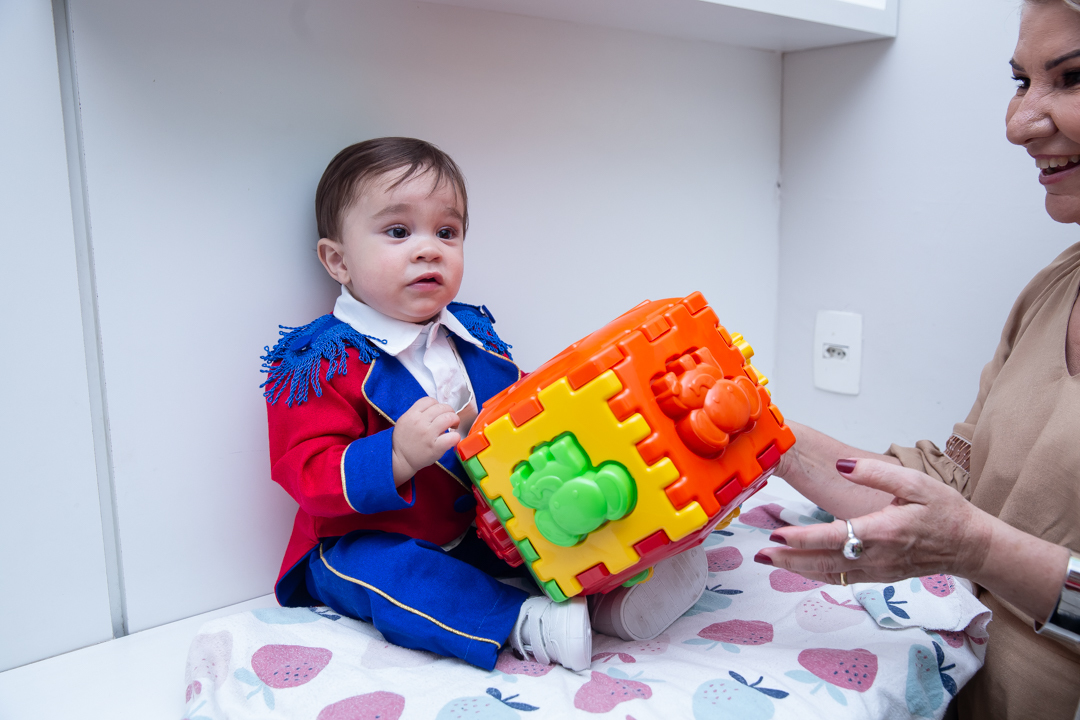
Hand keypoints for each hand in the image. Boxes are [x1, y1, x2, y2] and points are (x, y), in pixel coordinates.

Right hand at [391, 397, 460, 485]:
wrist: (400, 460)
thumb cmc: (403, 441)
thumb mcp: (404, 421)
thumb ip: (417, 413)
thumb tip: (434, 409)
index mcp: (412, 414)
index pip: (430, 400)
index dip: (437, 405)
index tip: (438, 412)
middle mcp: (420, 422)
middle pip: (442, 407)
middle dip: (449, 411)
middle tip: (450, 419)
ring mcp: (428, 434)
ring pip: (449, 418)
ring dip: (455, 420)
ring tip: (454, 426)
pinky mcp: (435, 447)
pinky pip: (452, 437)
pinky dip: (456, 437)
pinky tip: (452, 439)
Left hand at [756, 458, 992, 584]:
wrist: (969, 545)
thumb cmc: (944, 511)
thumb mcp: (915, 482)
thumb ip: (876, 472)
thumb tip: (843, 465)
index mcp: (883, 532)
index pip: (834, 537)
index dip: (804, 539)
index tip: (778, 536)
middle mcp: (877, 556)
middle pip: (824, 563)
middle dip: (789, 560)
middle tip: (761, 554)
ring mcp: (877, 571)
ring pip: (830, 574)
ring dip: (798, 570)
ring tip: (770, 561)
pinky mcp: (879, 576)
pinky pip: (842, 578)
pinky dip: (817, 574)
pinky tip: (800, 567)